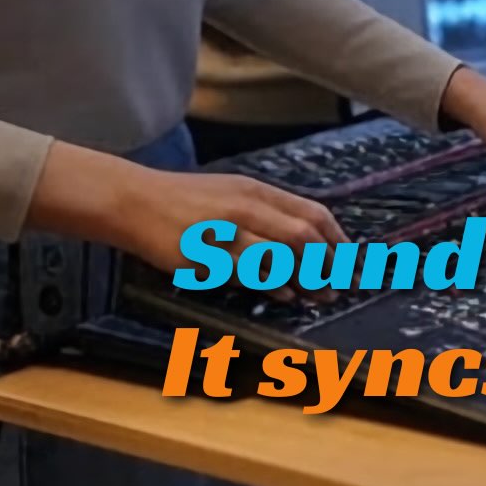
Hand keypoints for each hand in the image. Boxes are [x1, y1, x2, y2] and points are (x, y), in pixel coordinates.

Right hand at [115, 167, 346, 285]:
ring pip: (280, 254)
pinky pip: (248, 273)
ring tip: (321, 294)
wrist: (135, 201)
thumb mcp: (230, 192)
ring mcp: (226, 231)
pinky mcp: (205, 255)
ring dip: (306, 278)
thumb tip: (301, 240)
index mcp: (255, 190)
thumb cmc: (184, 200)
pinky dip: (273, 285)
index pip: (311, 212)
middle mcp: (245, 206)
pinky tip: (286, 295)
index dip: (336, 237)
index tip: (349, 257)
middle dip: (328, 262)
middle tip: (340, 283)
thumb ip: (264, 212)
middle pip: (303, 235)